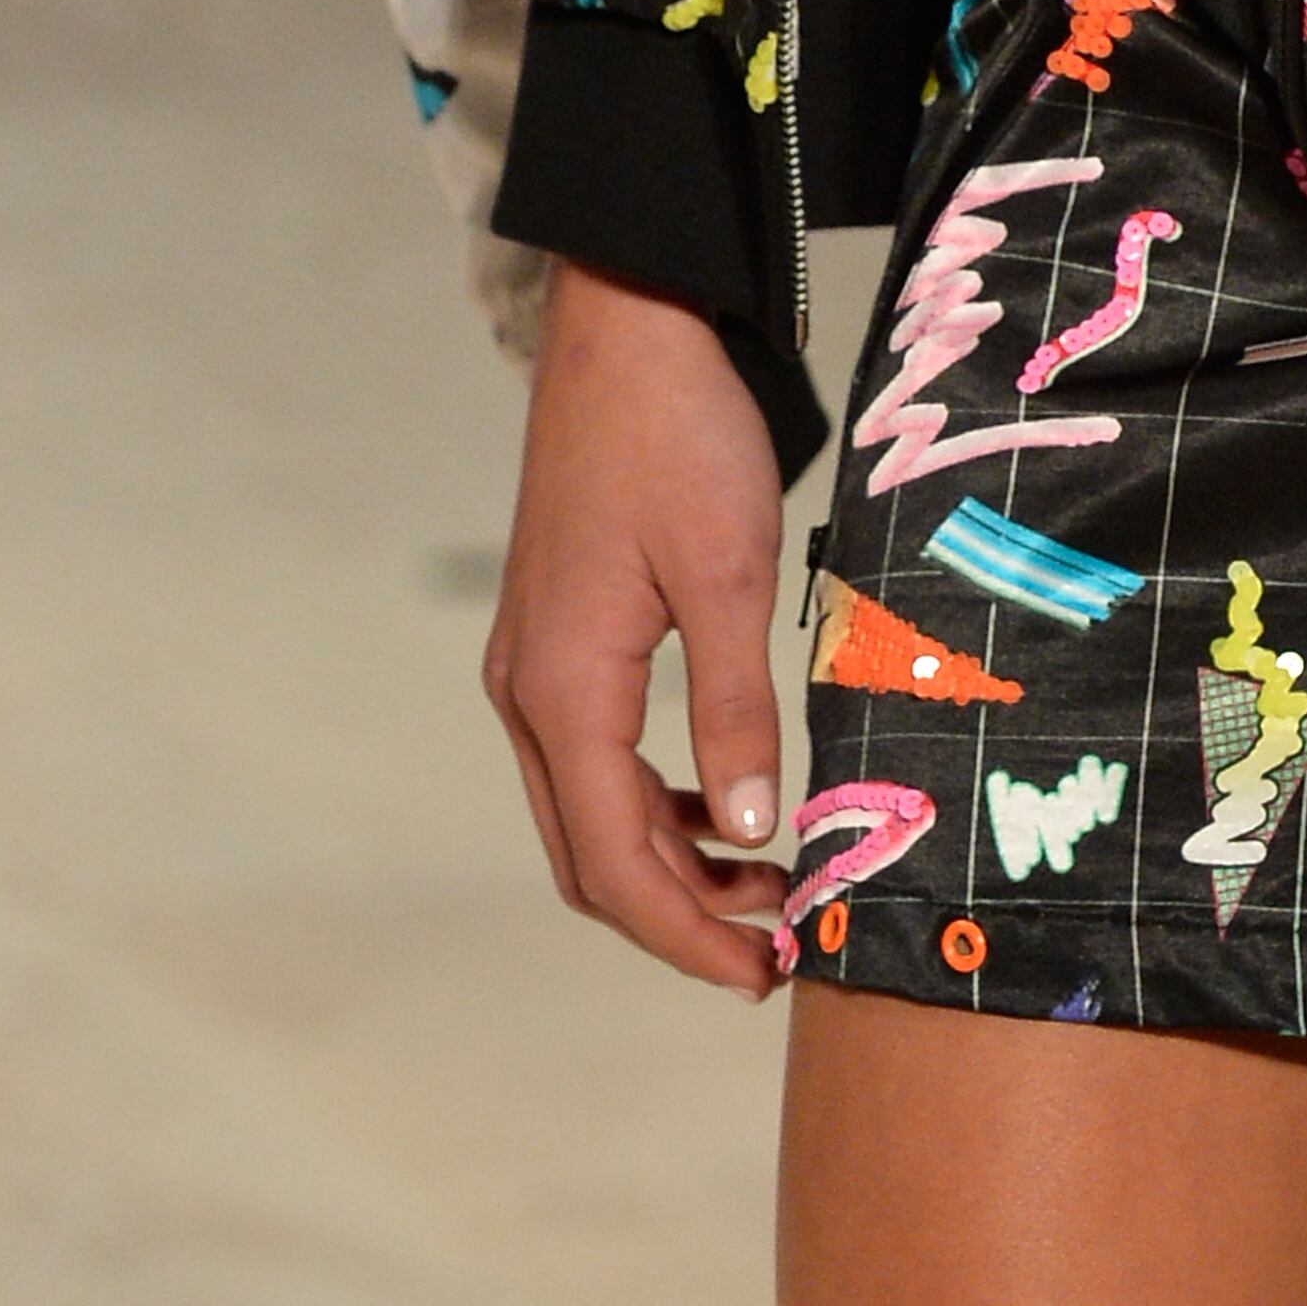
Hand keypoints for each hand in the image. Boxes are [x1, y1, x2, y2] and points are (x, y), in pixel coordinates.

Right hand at [485, 261, 791, 992]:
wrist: (626, 329)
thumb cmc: (681, 438)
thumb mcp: (730, 575)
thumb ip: (735, 712)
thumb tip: (754, 835)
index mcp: (564, 691)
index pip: (618, 865)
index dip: (689, 936)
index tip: (767, 976)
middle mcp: (527, 693)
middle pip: (591, 857)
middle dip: (680, 916)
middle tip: (780, 948)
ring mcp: (532, 665)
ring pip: (588, 812)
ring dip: (670, 861)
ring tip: (771, 880)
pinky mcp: (555, 636)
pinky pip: (592, 757)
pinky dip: (654, 801)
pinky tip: (725, 801)